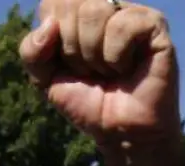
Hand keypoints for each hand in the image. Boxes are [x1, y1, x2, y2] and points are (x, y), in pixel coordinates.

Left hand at [20, 0, 183, 165]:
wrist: (121, 133)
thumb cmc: (88, 103)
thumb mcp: (45, 79)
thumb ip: (31, 50)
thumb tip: (50, 25)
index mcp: (78, 11)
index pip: (52, 3)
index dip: (55, 40)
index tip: (71, 65)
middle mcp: (105, 6)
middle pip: (72, 4)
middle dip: (74, 49)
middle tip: (93, 71)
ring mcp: (130, 12)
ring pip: (95, 11)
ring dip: (95, 55)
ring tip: (110, 71)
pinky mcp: (154, 24)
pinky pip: (122, 25)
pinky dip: (117, 56)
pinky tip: (128, 68)